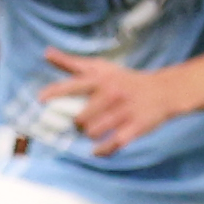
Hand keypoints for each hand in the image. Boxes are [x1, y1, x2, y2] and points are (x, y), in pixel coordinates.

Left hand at [38, 51, 187, 154]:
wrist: (163, 91)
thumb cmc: (124, 80)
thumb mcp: (100, 68)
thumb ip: (71, 63)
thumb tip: (46, 52)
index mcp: (101, 79)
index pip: (74, 85)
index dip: (55, 92)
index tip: (40, 99)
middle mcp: (112, 94)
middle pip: (80, 118)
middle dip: (77, 123)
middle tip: (80, 121)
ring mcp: (125, 112)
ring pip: (94, 132)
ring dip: (89, 135)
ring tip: (92, 130)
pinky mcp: (136, 127)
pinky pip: (112, 144)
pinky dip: (102, 150)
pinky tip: (97, 150)